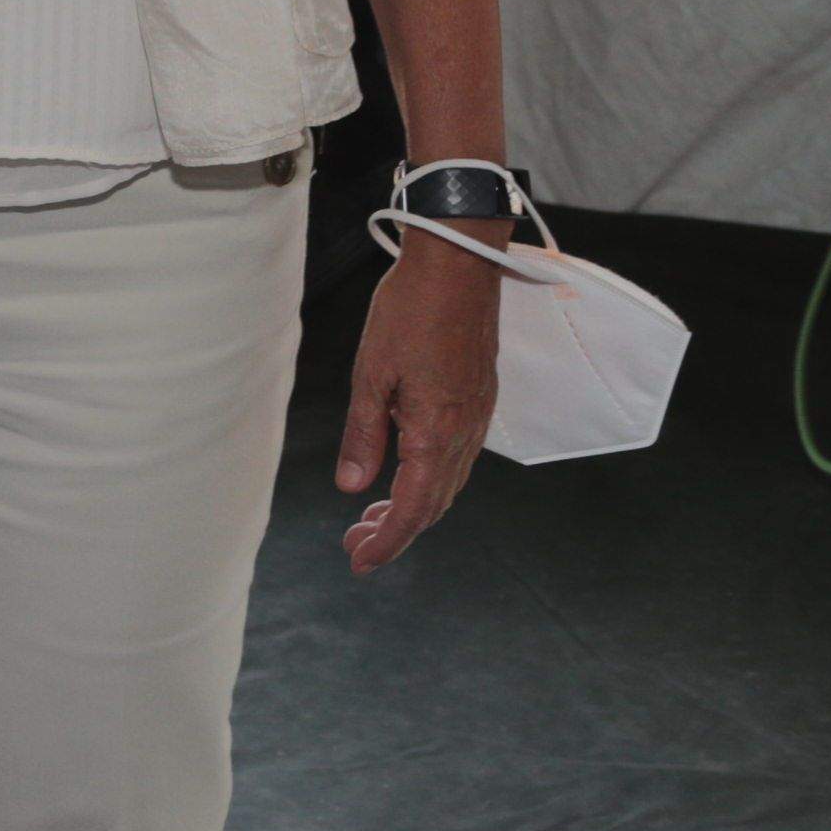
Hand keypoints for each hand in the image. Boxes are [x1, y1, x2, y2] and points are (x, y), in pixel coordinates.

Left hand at [338, 226, 502, 573]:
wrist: (460, 268)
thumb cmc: (409, 312)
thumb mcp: (371, 374)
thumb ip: (364, 434)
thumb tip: (352, 488)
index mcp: (436, 433)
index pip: (414, 507)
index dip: (387, 541)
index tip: (359, 561)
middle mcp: (464, 434)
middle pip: (433, 504)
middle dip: (395, 531)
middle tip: (355, 546)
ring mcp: (476, 418)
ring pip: (447, 484)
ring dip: (412, 508)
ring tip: (371, 519)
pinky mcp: (478, 401)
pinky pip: (456, 460)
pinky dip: (429, 481)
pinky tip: (404, 476)